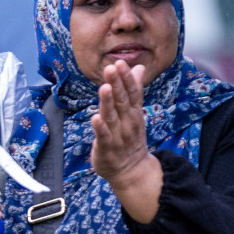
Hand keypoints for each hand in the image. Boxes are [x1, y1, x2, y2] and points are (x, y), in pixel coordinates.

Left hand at [91, 62, 163, 223]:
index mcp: (133, 112)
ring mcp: (118, 135)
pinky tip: (95, 118)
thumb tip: (138, 67)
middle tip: (112, 68)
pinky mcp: (107, 148)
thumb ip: (133, 90)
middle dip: (117, 84)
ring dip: (108, 102)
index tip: (120, 63)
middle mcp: (127, 122)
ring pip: (112, 116)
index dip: (126, 78)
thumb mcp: (134, 112)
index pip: (132, 92)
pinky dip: (100, 128)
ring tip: (105, 88)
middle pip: (122, 101)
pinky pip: (104, 136)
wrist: (131, 170)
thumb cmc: (129, 138)